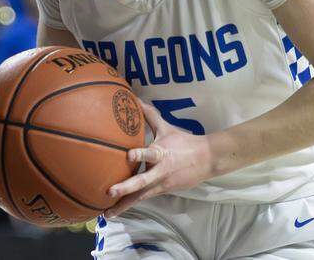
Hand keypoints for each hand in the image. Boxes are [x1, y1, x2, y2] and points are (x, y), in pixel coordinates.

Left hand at [104, 99, 215, 217]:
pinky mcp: (162, 191)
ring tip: (107, 214)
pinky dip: (130, 204)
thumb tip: (136, 99)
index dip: (140, 154)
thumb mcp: (166, 128)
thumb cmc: (183, 142)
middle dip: (126, 188)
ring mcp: (161, 184)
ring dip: (124, 205)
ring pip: (141, 196)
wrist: (206, 160)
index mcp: (161, 153)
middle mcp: (160, 171)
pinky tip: (117, 211)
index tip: (129, 154)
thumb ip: (150, 115)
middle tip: (110, 192)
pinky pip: (144, 198)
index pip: (150, 153)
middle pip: (142, 181)